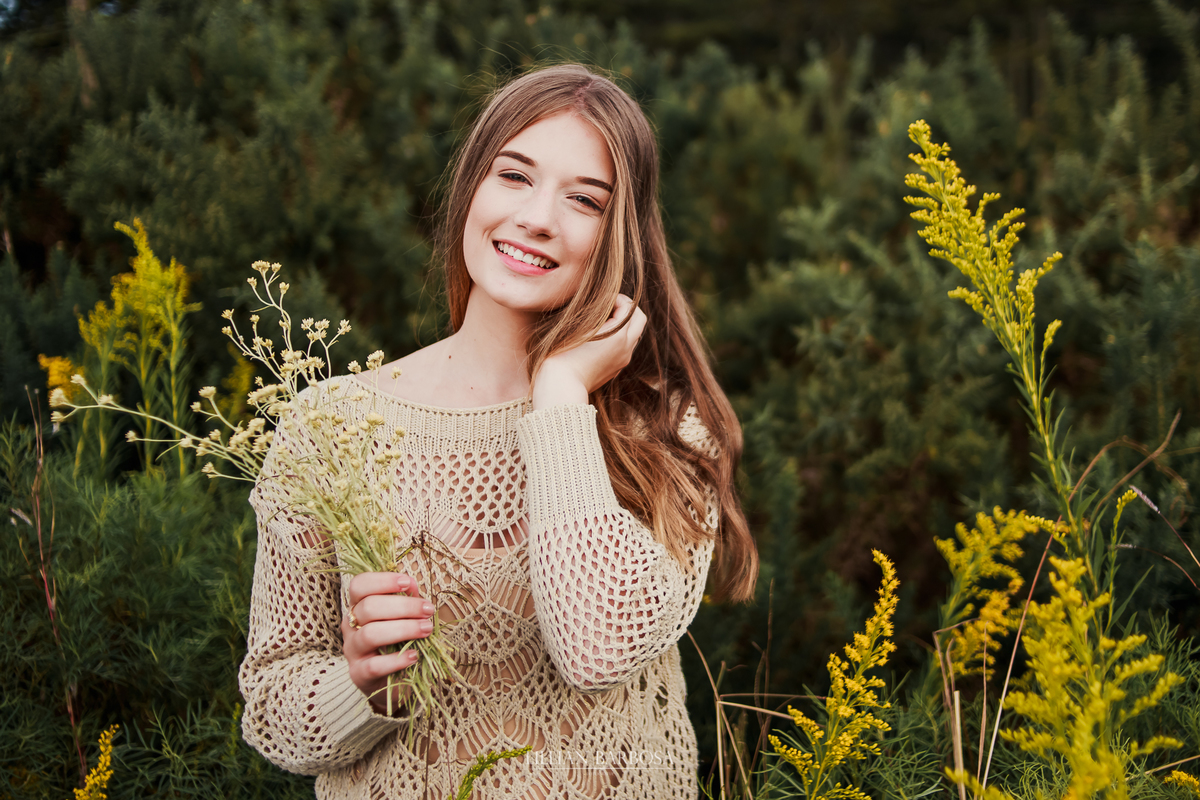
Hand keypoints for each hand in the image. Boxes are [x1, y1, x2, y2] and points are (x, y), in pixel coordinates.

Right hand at [341, 572, 434, 714]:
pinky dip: (397, 660)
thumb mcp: (401, 618)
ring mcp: (352, 651)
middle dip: (403, 606)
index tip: (408, 582)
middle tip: (428, 610)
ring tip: (426, 629)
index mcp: (358, 606)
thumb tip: (411, 584)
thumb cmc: (397, 642)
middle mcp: (350, 626)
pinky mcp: (359, 674)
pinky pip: (375, 665)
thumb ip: (405, 600)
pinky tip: (414, 655)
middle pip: (368, 607)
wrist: (389, 680)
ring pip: (370, 634)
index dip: (382, 581)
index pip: (359, 585)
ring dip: (403, 629)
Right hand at [532, 294, 647, 409]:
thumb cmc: (563, 353)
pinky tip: (600, 338)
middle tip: (608, 306)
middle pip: (640, 319)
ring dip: (624, 324)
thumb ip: (597, 311)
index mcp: (618, 335)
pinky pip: (625, 348)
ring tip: (603, 321)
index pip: (629, 306)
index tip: (603, 299)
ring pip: (634, 334)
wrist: (561, 386)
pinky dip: (619, 338)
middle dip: (627, 308)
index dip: (617, 298)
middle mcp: (626, 348)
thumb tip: (605, 302)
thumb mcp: (579, 327)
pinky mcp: (616, 369)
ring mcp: (623, 360)